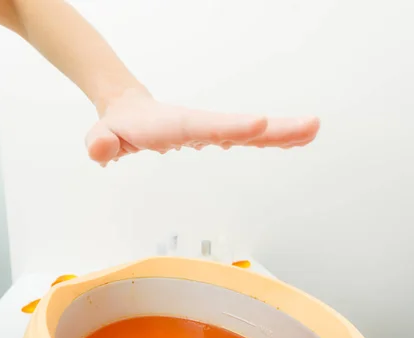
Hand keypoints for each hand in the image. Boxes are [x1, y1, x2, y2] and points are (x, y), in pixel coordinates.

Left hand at [85, 89, 319, 165]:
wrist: (127, 111)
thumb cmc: (117, 127)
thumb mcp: (101, 137)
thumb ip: (100, 143)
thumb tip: (100, 149)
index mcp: (173, 126)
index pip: (204, 127)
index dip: (231, 126)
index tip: (258, 124)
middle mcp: (199, 125)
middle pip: (239, 127)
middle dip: (274, 129)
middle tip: (310, 126)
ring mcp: (210, 128)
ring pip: (250, 131)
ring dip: (282, 133)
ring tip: (313, 131)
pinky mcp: (216, 133)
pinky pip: (248, 136)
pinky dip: (272, 138)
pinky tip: (295, 141)